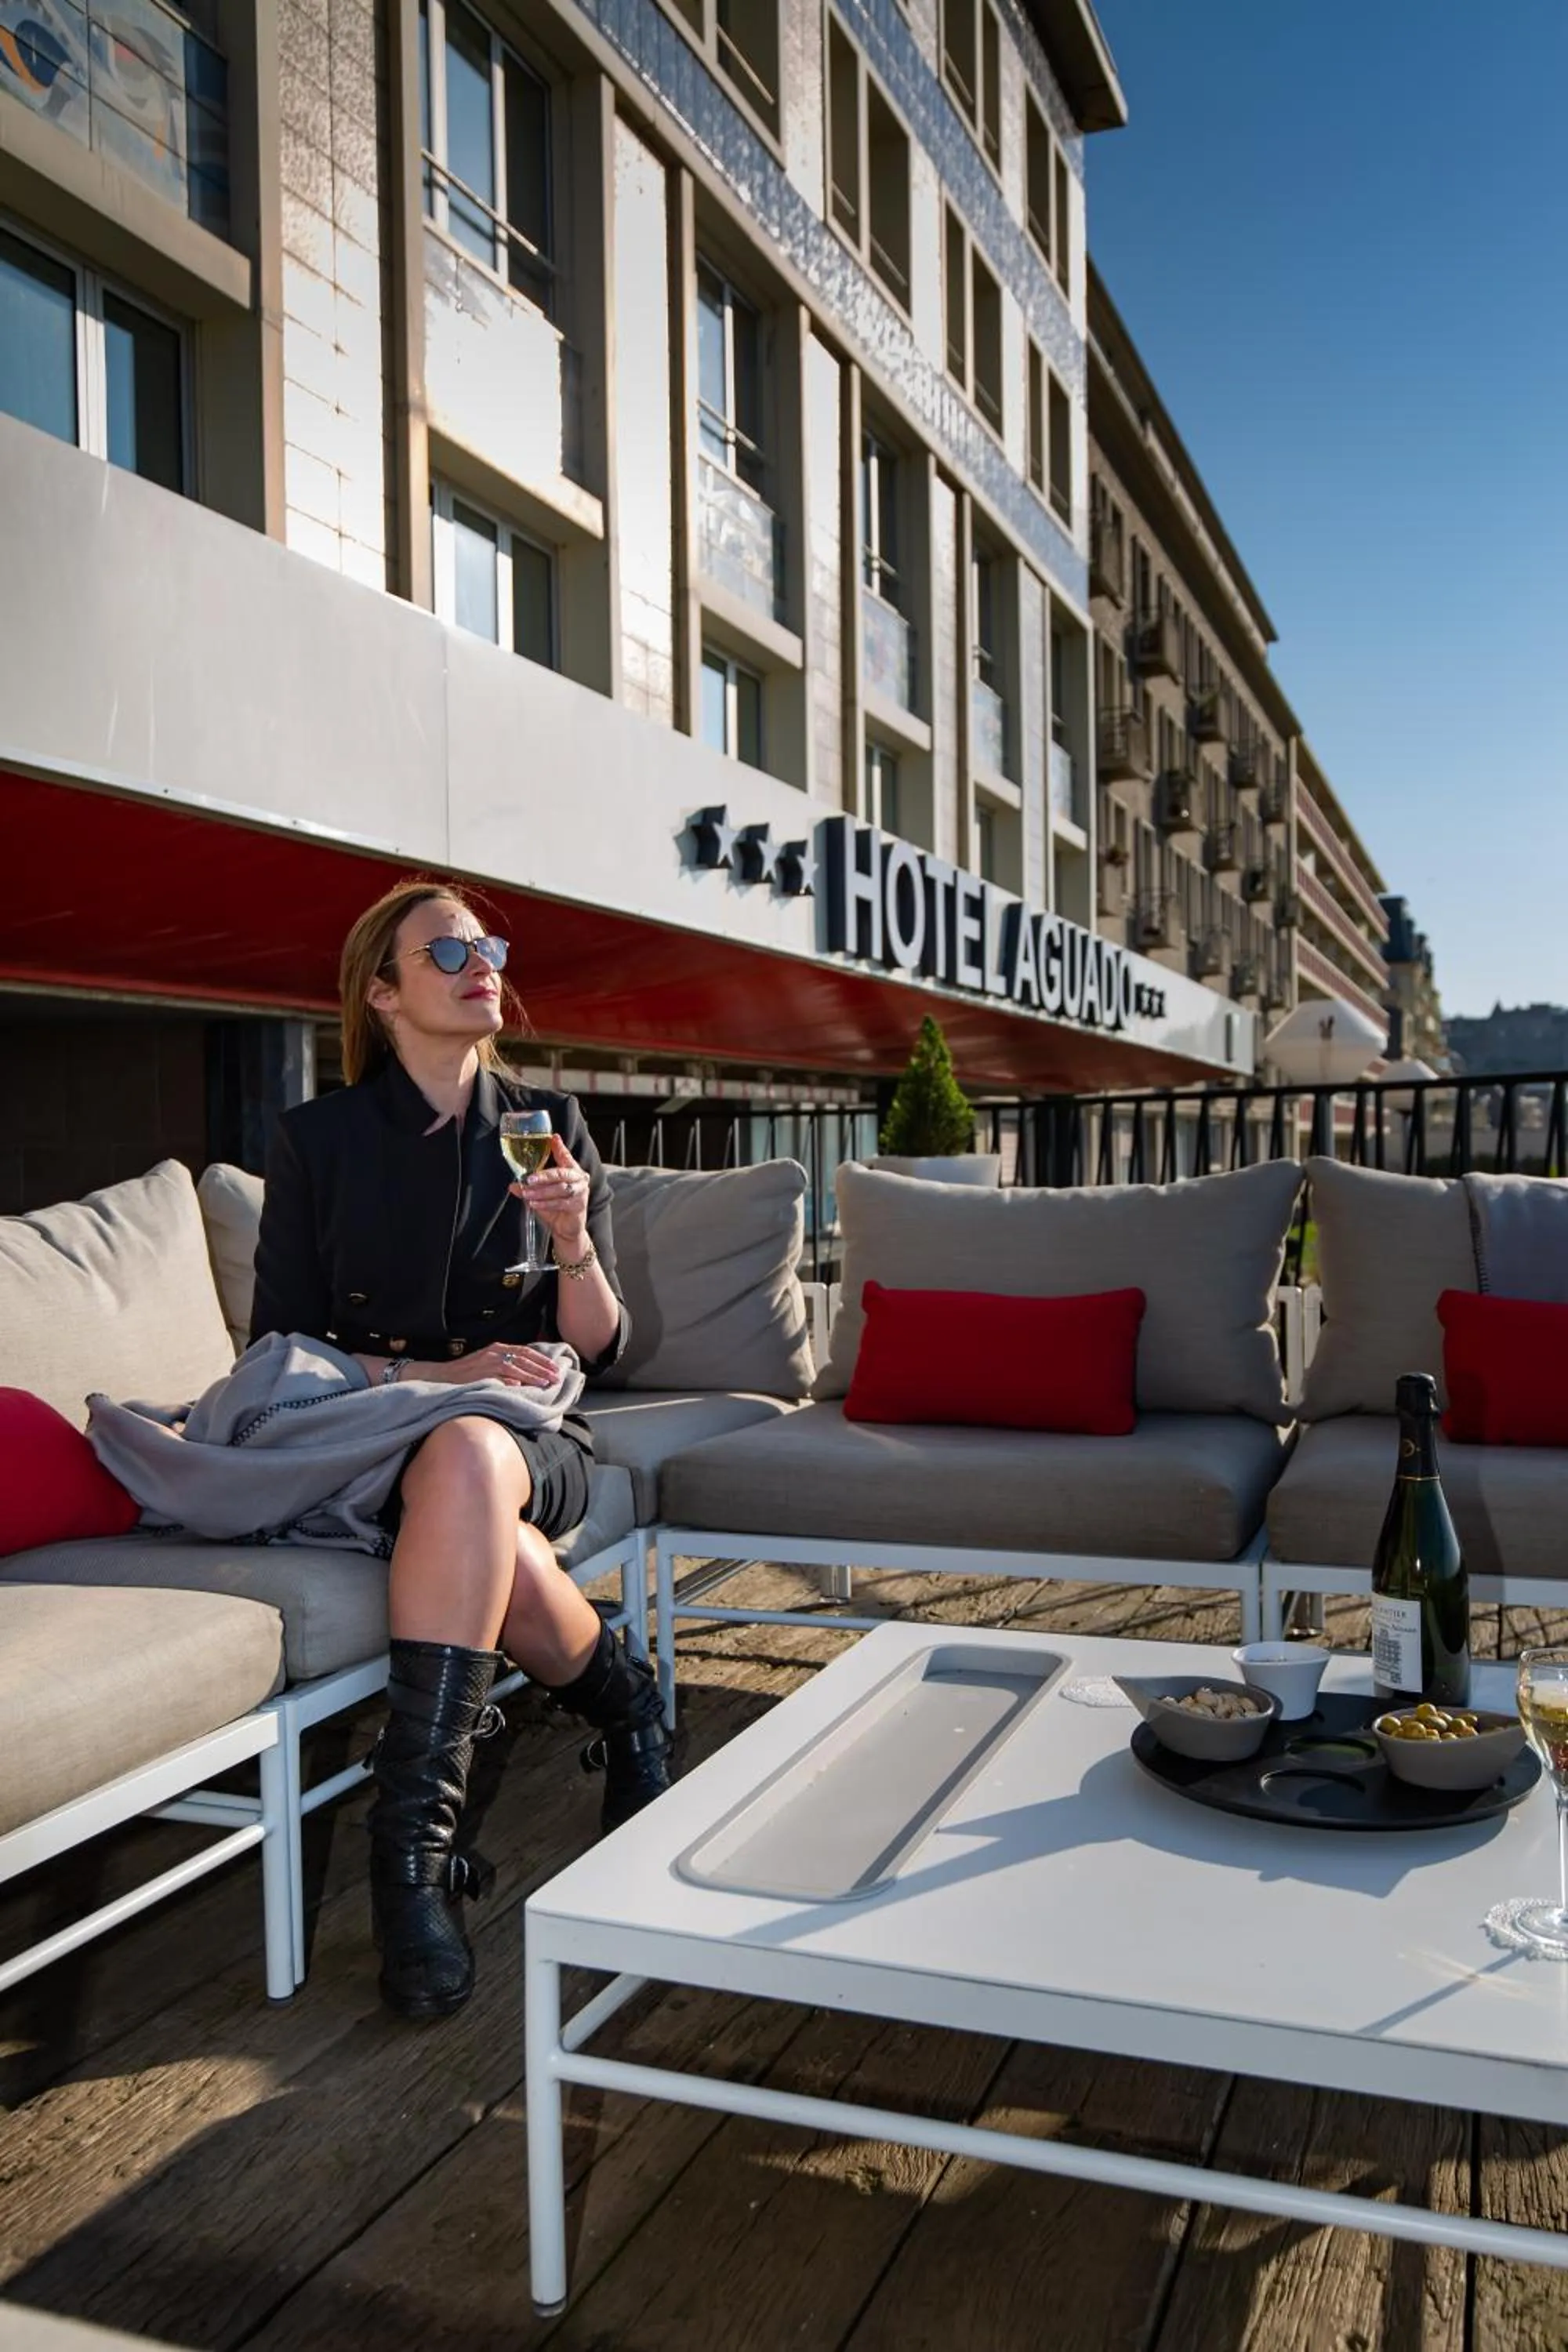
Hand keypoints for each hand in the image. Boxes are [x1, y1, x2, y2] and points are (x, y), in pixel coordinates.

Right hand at [409, 1342, 561, 1388]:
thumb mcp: (488, 1364)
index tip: (555, 1368)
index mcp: (498, 1348)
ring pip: (515, 1368)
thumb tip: (526, 1377)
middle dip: (542, 1369)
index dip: (542, 1360)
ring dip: (532, 1376)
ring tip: (545, 1384)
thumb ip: (506, 1366)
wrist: (441, 1375)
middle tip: (557, 1378)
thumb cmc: (466, 1373)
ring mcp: (487, 1363)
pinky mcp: (480, 1374)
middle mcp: (494, 1353)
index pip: (526, 1351)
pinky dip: (511, 1382)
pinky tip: (522, 1388)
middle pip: (524, 1359)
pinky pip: (499, 1377)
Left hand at [510, 1132, 590, 1255]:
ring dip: (541, 1191)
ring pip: (560, 1188)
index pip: (565, 1156)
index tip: (553, 1138)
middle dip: (543, 1176)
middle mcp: (579, 1178)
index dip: (559, 1147)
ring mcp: (580, 1191)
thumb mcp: (540, 1195)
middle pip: (561, 1173)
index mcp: (571, 1170)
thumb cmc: (555, 1207)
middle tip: (529, 1178)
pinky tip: (535, 1203)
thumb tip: (513, 1185)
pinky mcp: (579, 1205)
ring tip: (527, 1193)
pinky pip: (560, 1202)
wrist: (566, 1229)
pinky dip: (546, 1203)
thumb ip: (530, 1187)